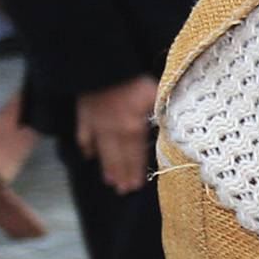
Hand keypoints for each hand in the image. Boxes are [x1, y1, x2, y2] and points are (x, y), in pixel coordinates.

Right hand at [74, 74, 158, 193]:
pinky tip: (87, 155)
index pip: (135, 156)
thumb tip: (175, 129)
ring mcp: (96, 124)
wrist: (101, 67)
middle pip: (118, 157)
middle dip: (122, 175)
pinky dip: (85, 146)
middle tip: (123, 191)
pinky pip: (83, 134)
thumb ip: (163, 114)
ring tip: (109, 181)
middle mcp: (113, 131)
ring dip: (106, 166)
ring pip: (102, 150)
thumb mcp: (155, 96)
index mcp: (132, 129)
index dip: (136, 171)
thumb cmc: (132, 80)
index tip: (136, 186)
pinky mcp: (84, 114)